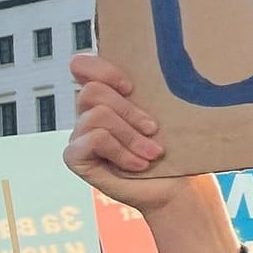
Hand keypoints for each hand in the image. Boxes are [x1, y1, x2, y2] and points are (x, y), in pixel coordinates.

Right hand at [64, 55, 238, 252]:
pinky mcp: (75, 156)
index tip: (131, 87)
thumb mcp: (168, 114)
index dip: (102, 70)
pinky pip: (93, 140)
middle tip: (154, 130)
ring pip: (97, 116)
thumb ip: (155, 91)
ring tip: (153, 153)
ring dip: (131, 137)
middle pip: (93, 91)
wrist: (178, 187)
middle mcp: (88, 112)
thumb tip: (176, 66)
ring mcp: (79, 134)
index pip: (82, 65)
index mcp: (108, 95)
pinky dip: (121, 152)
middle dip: (130, 111)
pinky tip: (139, 165)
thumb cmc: (176, 148)